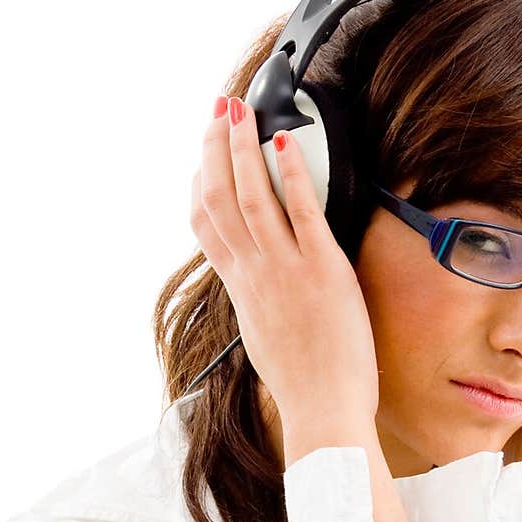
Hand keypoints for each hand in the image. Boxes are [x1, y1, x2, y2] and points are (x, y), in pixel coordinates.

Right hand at [190, 96, 379, 424]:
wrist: (321, 410)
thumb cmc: (303, 385)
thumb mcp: (266, 339)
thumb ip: (261, 305)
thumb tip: (262, 289)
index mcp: (241, 290)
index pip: (206, 225)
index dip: (200, 183)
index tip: (203, 156)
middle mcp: (254, 274)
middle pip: (220, 198)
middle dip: (216, 148)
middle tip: (219, 110)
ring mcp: (285, 269)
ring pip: (251, 195)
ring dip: (243, 146)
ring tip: (242, 110)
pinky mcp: (321, 269)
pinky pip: (300, 210)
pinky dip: (290, 172)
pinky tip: (286, 141)